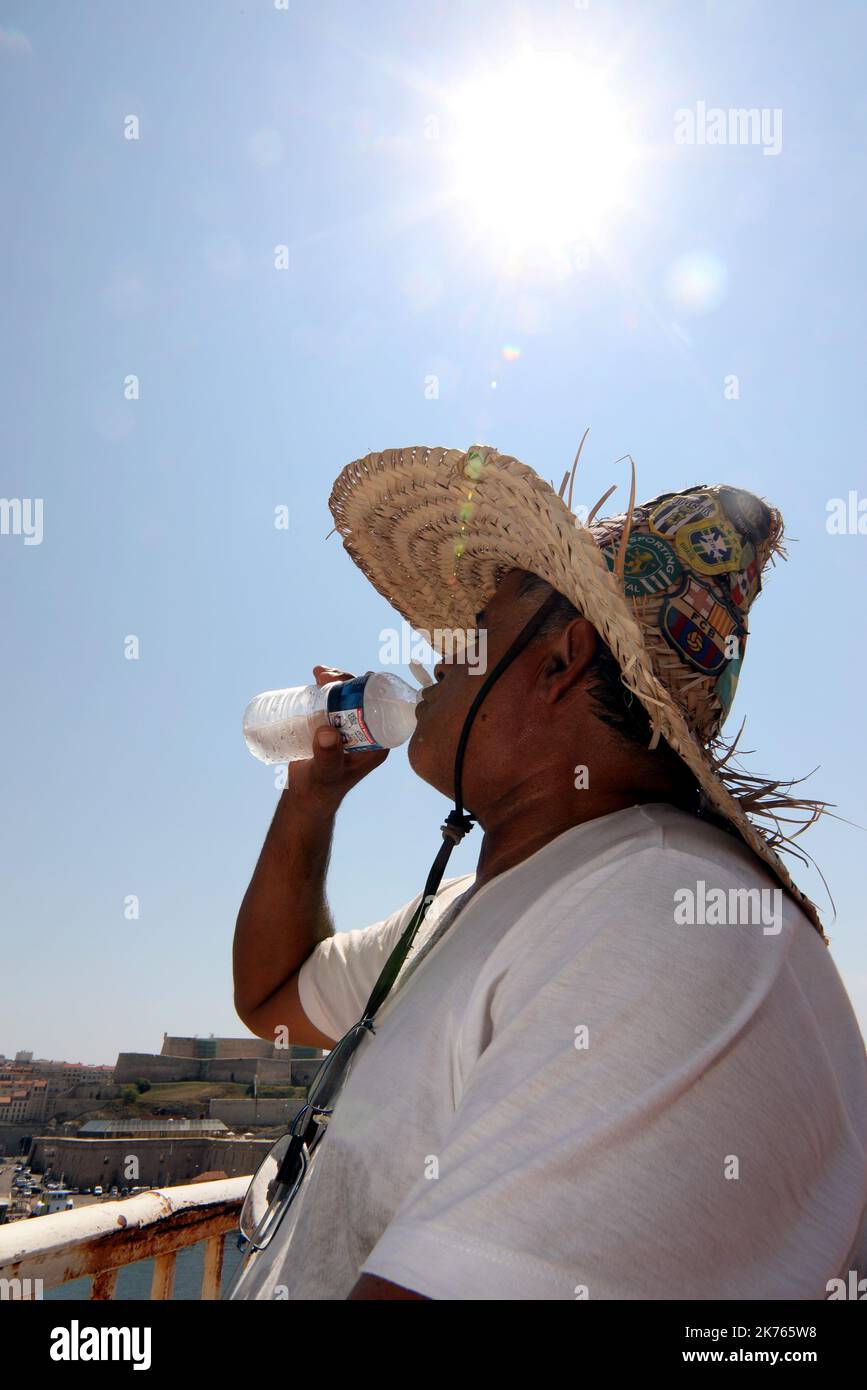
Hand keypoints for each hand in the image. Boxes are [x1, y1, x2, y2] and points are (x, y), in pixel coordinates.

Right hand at [286, 665, 388, 809]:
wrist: (305, 795)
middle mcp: (367, 733)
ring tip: (319, 674)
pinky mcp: (334, 727)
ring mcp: (350, 729)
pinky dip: (327, 688)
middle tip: (326, 676)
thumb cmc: (320, 789)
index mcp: (377, 743)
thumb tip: (327, 732)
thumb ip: (327, 757)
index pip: (383, 709)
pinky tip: (317, 677)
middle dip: (349, 681)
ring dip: (337, 681)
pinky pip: (334, 702)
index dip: (374, 689)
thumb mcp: (325, 772)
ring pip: (349, 697)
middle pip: (365, 698)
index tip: (354, 678)